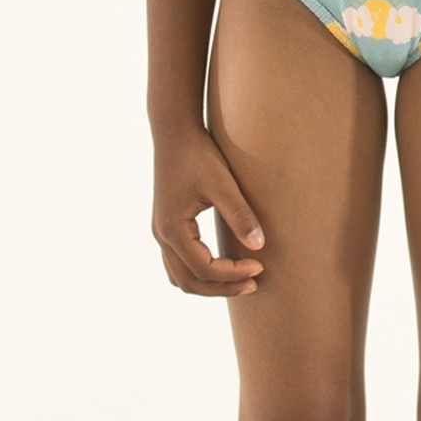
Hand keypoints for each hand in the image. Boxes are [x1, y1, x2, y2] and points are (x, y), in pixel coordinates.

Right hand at [151, 124, 266, 298]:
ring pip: (180, 277)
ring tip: (239, 278)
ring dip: (209, 284)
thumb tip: (259, 246)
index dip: (233, 274)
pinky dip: (198, 272)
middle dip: (222, 287)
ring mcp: (161, 232)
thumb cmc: (199, 155)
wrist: (174, 133)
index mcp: (173, 229)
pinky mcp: (166, 226)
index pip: (204, 269)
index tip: (259, 266)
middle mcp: (162, 235)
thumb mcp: (223, 184)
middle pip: (189, 282)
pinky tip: (221, 264)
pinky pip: (178, 263)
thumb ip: (240, 215)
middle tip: (254, 283)